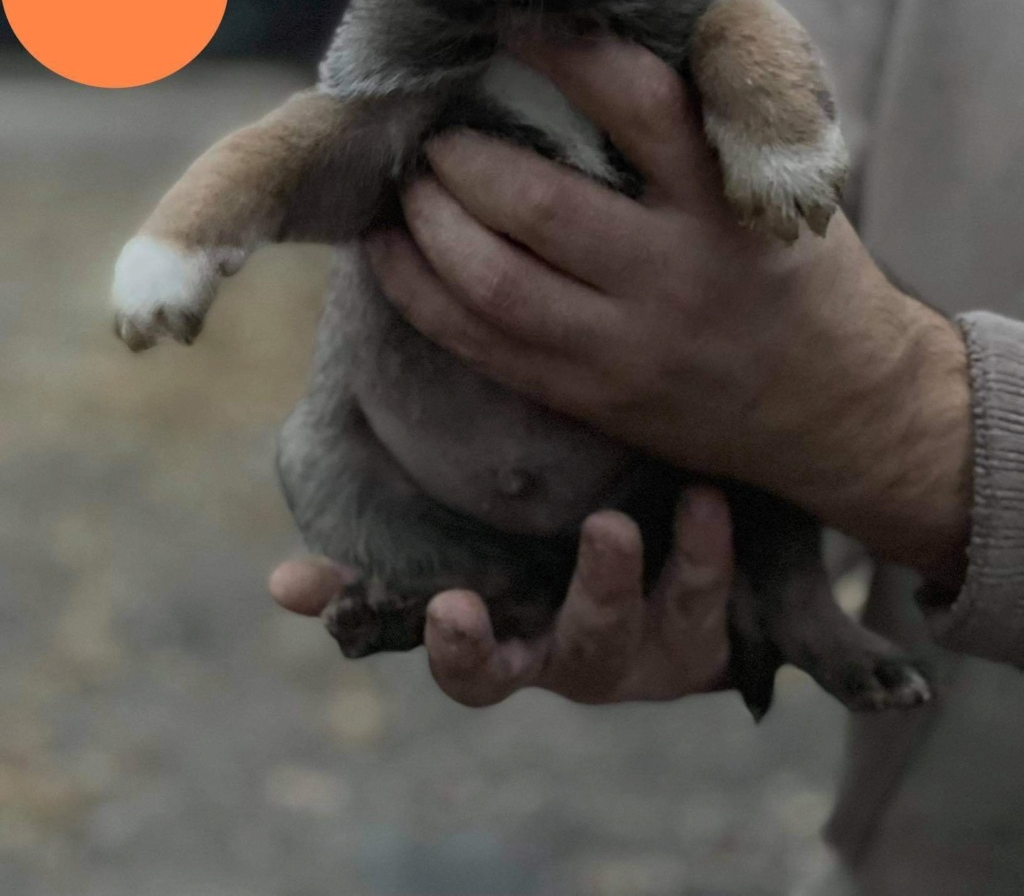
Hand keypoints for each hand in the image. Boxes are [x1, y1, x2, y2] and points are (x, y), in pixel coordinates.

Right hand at [269, 488, 732, 705]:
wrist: (684, 574)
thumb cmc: (553, 553)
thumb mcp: (482, 554)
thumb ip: (393, 553)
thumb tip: (279, 582)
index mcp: (515, 643)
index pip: (465, 666)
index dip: (441, 648)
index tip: (430, 610)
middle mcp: (569, 656)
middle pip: (535, 663)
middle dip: (499, 641)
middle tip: (459, 600)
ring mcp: (638, 648)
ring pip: (618, 632)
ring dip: (607, 583)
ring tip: (606, 526)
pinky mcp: (702, 628)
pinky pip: (704, 595)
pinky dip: (702, 550)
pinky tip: (703, 496)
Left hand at [364, 34, 971, 586]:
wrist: (843, 408)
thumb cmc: (802, 276)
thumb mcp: (775, 187)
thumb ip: (700, 128)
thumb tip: (591, 41)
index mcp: (726, 203)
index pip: (638, 105)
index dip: (565, 51)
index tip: (510, 21)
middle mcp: (674, 275)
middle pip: (537, 206)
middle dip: (462, 159)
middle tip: (434, 132)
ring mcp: (626, 348)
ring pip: (494, 284)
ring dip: (428, 225)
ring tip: (408, 187)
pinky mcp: (590, 397)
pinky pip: (482, 346)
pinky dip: (419, 295)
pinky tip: (390, 254)